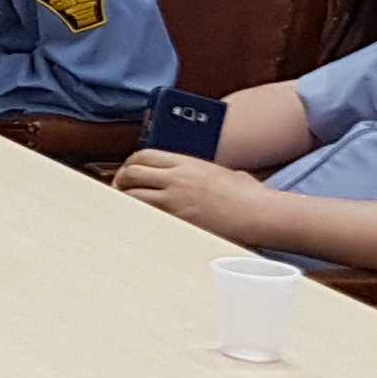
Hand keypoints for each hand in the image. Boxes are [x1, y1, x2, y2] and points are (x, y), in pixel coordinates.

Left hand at [111, 150, 269, 240]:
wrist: (258, 212)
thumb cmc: (249, 196)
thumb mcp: (227, 175)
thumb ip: (211, 175)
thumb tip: (218, 178)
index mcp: (187, 163)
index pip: (144, 155)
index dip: (130, 163)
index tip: (127, 172)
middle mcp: (176, 177)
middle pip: (132, 172)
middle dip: (120, 181)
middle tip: (118, 191)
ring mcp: (175, 198)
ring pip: (132, 194)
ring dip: (123, 199)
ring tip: (122, 207)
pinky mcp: (177, 218)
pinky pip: (146, 214)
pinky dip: (136, 216)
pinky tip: (135, 221)